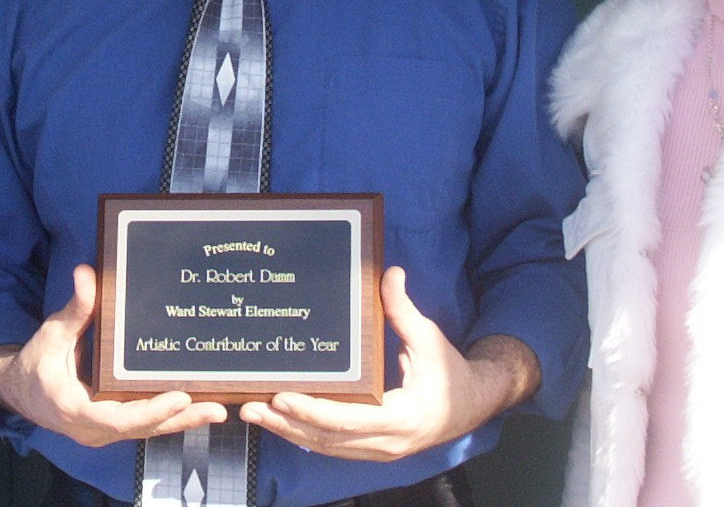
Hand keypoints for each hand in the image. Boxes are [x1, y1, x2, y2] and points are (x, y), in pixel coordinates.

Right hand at [0, 263, 228, 447]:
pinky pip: (143, 426)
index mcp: (74, 408)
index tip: (177, 398)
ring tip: (217, 410)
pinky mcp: (111, 428)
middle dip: (179, 419)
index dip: (149, 411)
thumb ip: (75, 309)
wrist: (19, 391)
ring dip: (181, 421)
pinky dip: (168, 419)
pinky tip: (195, 408)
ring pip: (146, 431)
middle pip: (141, 428)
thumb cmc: (35, 362)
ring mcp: (103, 432)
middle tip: (215, 408)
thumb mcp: (52, 334)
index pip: (116, 418)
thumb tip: (86, 274)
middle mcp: (92, 428)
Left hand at [239, 266, 540, 460]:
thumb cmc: (449, 372)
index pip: (349, 419)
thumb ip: (404, 309)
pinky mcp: (373, 449)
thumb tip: (391, 273)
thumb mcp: (428, 338)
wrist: (472, 404)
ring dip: (289, 432)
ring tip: (255, 414)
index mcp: (403, 416)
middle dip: (287, 424)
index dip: (312, 410)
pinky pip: (334, 447)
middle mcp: (388, 442)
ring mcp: (380, 450)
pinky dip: (305, 436)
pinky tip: (281, 423)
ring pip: (326, 447)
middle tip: (252, 406)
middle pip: (328, 439)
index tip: (282, 397)